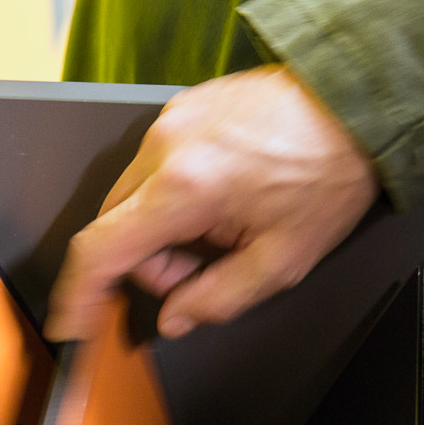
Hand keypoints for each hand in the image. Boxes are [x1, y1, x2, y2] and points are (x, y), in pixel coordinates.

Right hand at [44, 63, 377, 341]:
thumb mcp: (283, 258)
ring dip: (163, 227)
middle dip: (148, 262)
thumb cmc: (328, 171)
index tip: (70, 321)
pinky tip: (223, 194)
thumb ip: (218, 299)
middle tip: (202, 268)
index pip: (102, 249)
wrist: (353, 103)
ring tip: (223, 224)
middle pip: (115, 226)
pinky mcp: (180, 108)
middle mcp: (165, 147)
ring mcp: (169, 121)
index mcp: (185, 187)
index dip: (79, 294)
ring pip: (132, 197)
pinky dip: (176, 194)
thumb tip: (176, 318)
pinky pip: (153, 166)